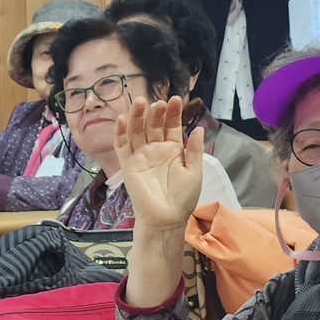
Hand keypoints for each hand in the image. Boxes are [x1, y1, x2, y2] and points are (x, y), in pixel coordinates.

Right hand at [114, 96, 203, 233]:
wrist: (166, 220)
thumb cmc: (182, 199)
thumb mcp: (194, 172)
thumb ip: (194, 150)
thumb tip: (198, 128)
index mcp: (173, 149)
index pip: (172, 126)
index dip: (173, 113)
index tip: (177, 100)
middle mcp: (156, 149)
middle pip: (153, 125)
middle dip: (156, 113)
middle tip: (159, 103)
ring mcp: (141, 156)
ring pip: (136, 131)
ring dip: (137, 116)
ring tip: (139, 103)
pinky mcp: (128, 164)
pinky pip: (122, 146)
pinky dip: (120, 132)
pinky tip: (121, 119)